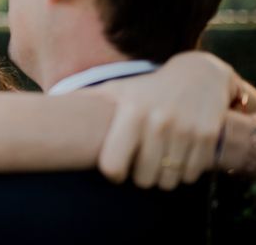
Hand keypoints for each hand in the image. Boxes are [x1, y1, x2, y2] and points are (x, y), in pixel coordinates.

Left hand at [97, 51, 236, 189]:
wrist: (199, 75)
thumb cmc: (148, 88)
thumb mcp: (118, 91)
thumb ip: (87, 101)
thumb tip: (48, 106)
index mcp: (130, 111)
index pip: (113, 166)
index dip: (114, 172)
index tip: (117, 167)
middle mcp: (157, 120)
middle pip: (143, 179)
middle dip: (141, 176)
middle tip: (142, 163)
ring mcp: (185, 129)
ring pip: (168, 182)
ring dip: (163, 177)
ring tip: (160, 158)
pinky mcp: (207, 137)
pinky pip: (190, 175)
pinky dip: (184, 172)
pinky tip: (180, 153)